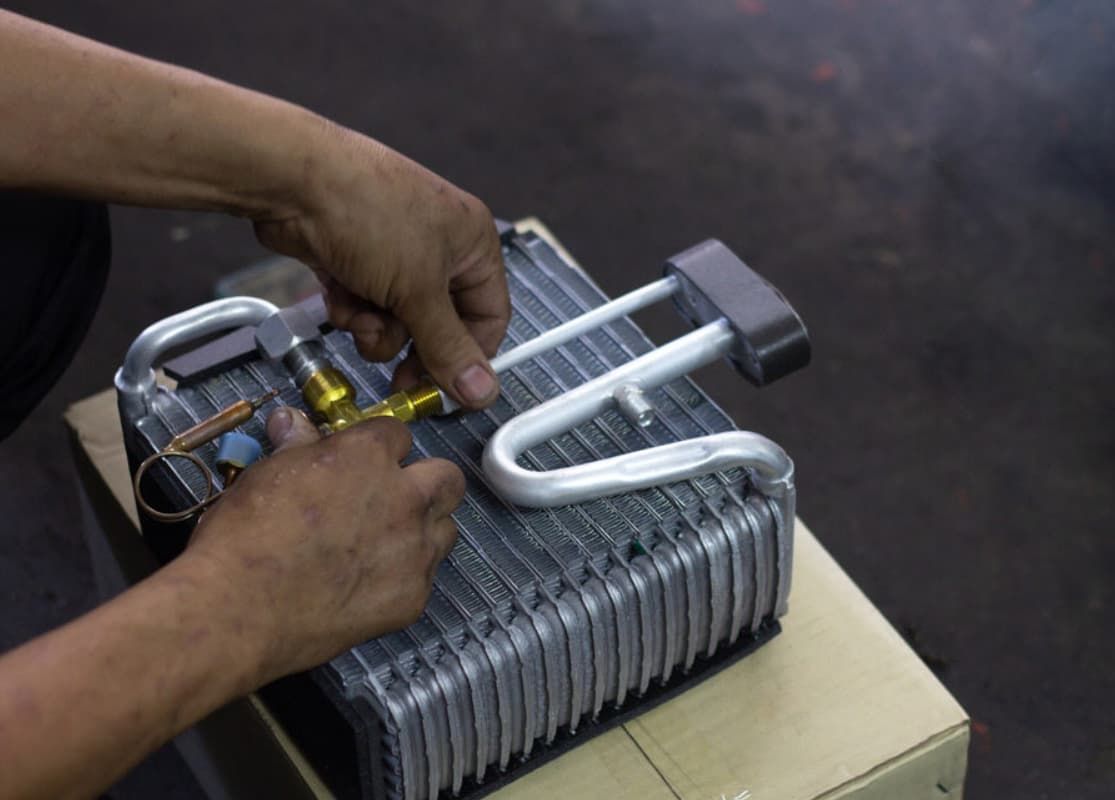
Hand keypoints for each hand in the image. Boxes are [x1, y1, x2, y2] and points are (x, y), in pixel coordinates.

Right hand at [180, 407, 464, 681]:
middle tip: (394, 498)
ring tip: (385, 543)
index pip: (398, 435)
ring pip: (445, 529)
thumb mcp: (267, 474)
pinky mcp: (412, 597)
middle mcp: (405, 498)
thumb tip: (292, 422)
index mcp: (369, 456)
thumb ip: (297, 445)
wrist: (238, 609)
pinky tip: (369, 585)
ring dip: (424, 530)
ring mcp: (414, 550)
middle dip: (426, 483)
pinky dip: (405, 576)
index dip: (380, 448)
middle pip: (447, 478)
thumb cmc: (245, 537)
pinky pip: (425, 577)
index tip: (363, 463)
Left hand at [254, 125, 509, 408]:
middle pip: (441, 326)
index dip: (471, 356)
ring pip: (399, 323)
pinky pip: (367, 308)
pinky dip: (352, 309)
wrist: (291, 180)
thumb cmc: (365, 209)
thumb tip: (481, 389)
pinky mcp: (359, 261)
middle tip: (399, 379)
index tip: (448, 391)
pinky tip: (337, 291)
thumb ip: (449, 347)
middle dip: (413, 345)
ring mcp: (396, 254)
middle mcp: (440, 247)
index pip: (490, 316)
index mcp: (473, 243)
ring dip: (376, 328)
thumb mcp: (418, 291)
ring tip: (359, 311)